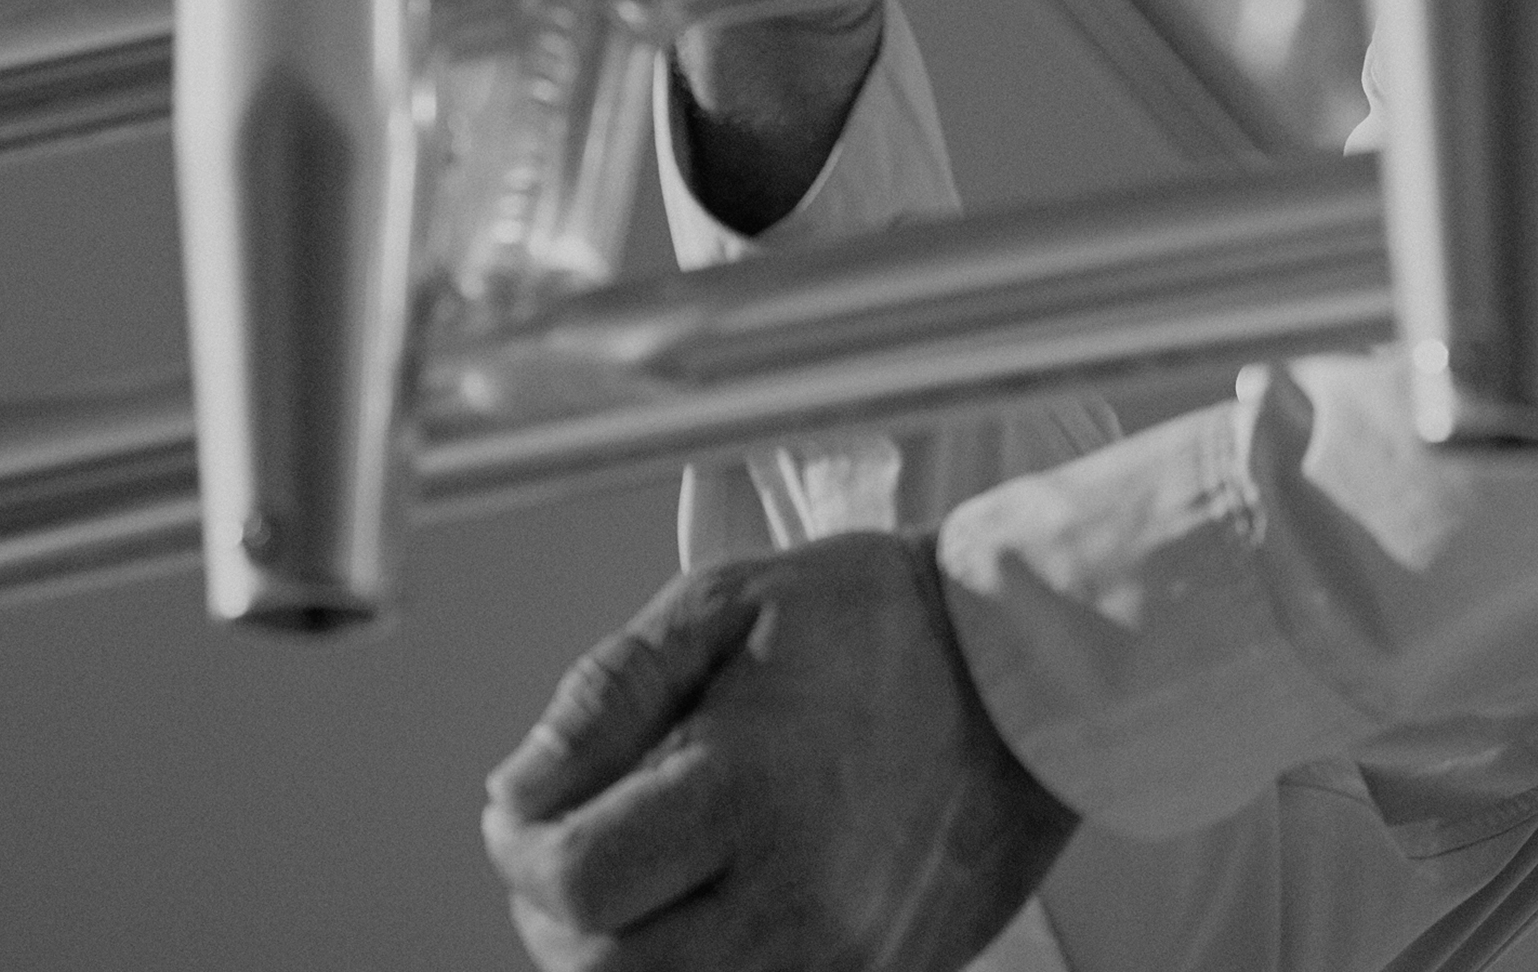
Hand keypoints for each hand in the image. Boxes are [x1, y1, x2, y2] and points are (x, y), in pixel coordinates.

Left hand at [481, 533, 1077, 971]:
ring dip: (622, 955)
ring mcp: (836, 959)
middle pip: (605, 971)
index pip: (575, 885)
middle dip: (558, 913)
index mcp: (745, 785)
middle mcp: (791, 896)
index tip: (526, 808)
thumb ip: (609, 694)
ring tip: (640, 876)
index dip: (521, 851)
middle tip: (576, 842)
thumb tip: (515, 790)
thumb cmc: (872, 621)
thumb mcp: (725, 602)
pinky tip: (702, 911)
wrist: (1022, 671)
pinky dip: (696, 971)